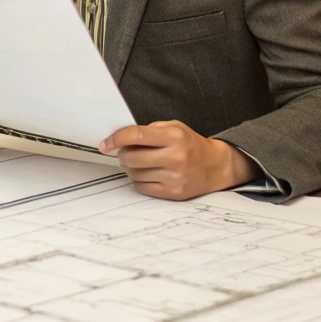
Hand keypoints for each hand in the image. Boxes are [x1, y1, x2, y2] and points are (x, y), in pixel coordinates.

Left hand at [98, 120, 256, 199]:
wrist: (215, 166)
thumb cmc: (190, 145)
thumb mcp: (174, 127)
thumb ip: (148, 130)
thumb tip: (119, 139)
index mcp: (175, 137)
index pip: (137, 136)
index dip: (116, 139)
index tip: (105, 143)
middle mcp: (176, 158)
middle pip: (131, 158)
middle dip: (123, 154)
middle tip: (127, 151)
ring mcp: (175, 178)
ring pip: (134, 174)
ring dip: (131, 168)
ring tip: (142, 162)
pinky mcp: (173, 193)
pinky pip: (142, 187)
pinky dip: (140, 180)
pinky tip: (150, 173)